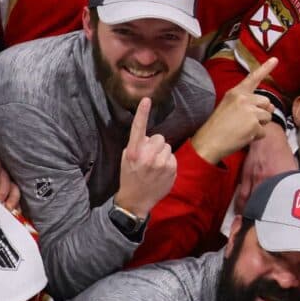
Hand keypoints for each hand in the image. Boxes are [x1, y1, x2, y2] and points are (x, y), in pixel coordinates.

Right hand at [115, 98, 176, 217]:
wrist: (136, 200)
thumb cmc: (130, 176)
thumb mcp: (126, 159)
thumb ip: (137, 145)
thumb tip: (149, 136)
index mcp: (133, 152)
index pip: (138, 128)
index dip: (142, 113)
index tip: (147, 100)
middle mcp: (147, 156)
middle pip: (159, 137)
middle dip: (155, 144)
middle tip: (148, 157)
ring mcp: (161, 163)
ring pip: (167, 146)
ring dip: (162, 153)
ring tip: (154, 166)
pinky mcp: (172, 169)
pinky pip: (173, 157)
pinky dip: (168, 162)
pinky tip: (160, 172)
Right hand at [190, 58, 276, 162]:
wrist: (209, 141)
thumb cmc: (218, 126)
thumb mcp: (228, 106)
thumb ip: (247, 102)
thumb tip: (269, 105)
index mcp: (236, 92)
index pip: (253, 78)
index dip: (265, 68)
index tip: (275, 59)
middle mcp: (244, 98)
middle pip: (267, 103)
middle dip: (261, 113)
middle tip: (245, 121)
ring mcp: (250, 111)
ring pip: (267, 117)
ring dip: (260, 125)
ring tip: (244, 128)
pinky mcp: (254, 125)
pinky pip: (264, 131)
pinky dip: (257, 136)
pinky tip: (244, 136)